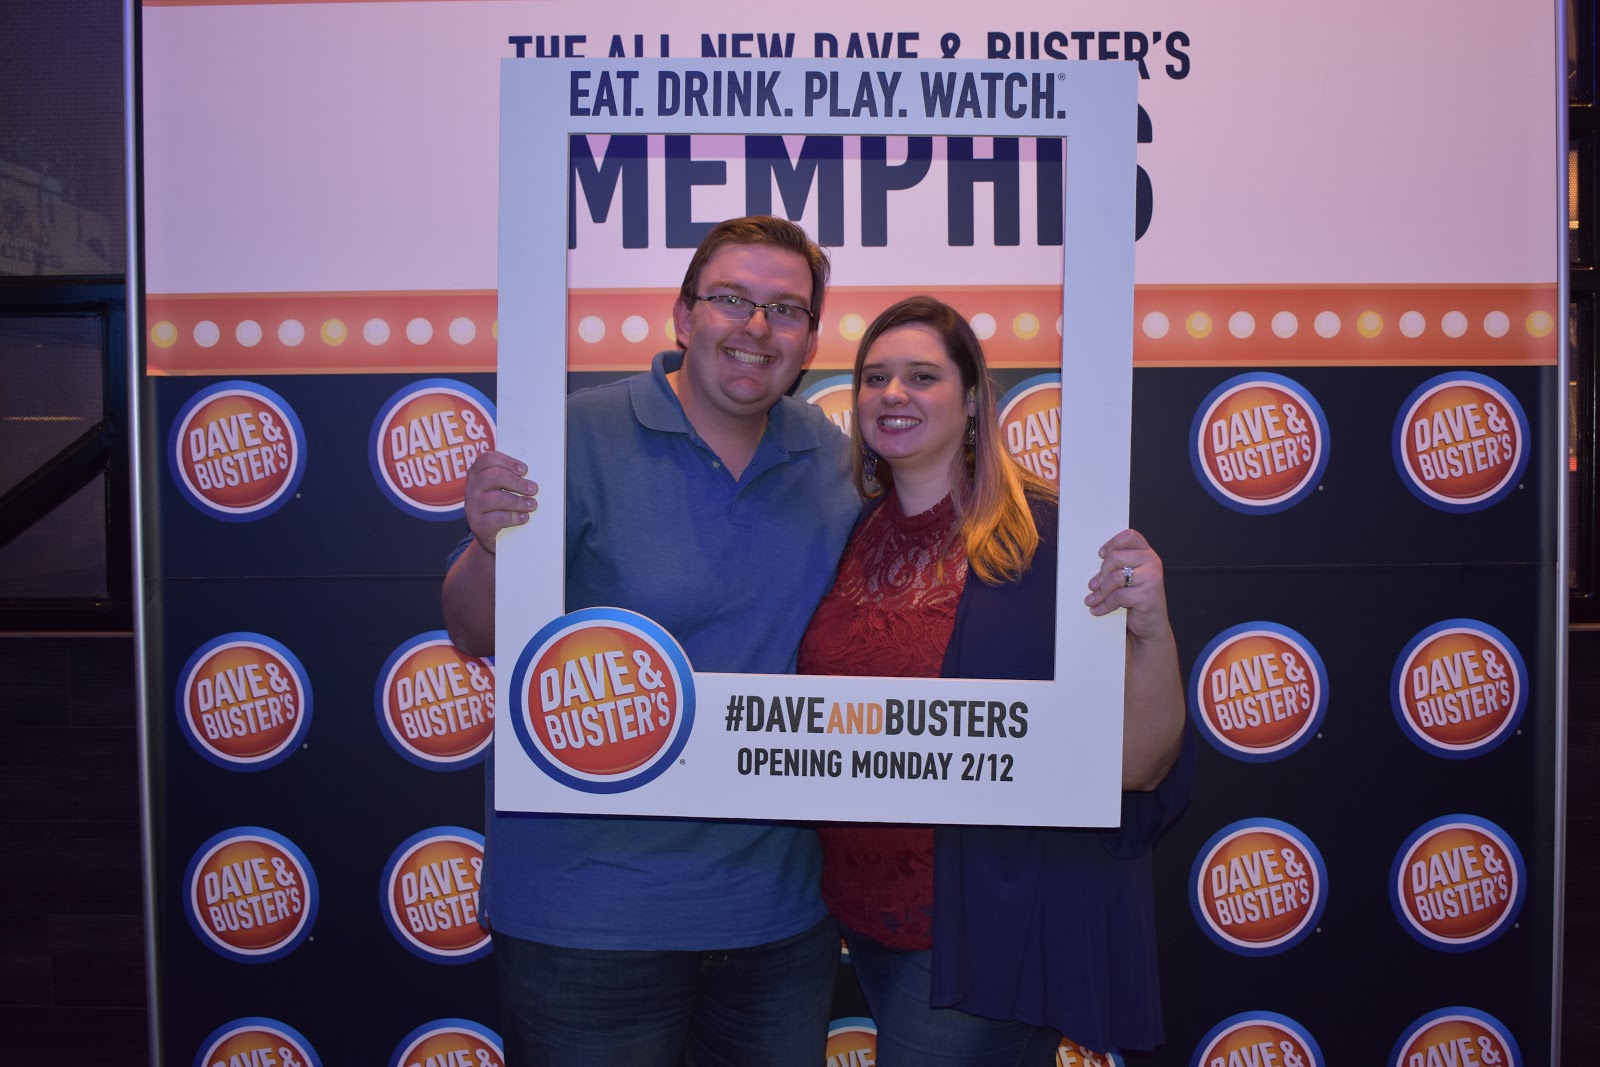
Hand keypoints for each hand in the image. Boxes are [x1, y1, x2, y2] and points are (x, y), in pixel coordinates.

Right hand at [465, 450, 538, 554]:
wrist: (494, 537)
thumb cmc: (501, 506)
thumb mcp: (502, 489)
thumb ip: (511, 478)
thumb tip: (531, 475)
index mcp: (476, 473)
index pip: (488, 459)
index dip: (508, 462)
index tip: (525, 470)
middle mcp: (471, 488)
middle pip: (493, 476)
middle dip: (517, 482)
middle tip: (533, 489)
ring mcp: (472, 506)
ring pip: (495, 498)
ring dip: (518, 501)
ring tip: (532, 504)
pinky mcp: (477, 524)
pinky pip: (496, 519)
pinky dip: (513, 517)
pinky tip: (524, 517)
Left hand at [1084, 528, 1171, 643]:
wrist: (1151, 628)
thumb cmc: (1137, 602)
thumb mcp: (1128, 580)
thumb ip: (1117, 569)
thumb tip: (1093, 573)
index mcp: (1147, 554)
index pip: (1130, 536)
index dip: (1113, 543)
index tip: (1101, 554)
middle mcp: (1152, 562)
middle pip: (1116, 557)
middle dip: (1101, 574)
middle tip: (1093, 586)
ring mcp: (1152, 578)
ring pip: (1115, 577)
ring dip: (1100, 591)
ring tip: (1093, 599)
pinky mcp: (1148, 594)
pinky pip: (1118, 596)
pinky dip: (1105, 605)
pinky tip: (1098, 610)